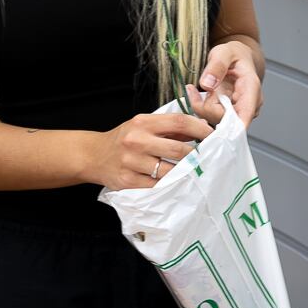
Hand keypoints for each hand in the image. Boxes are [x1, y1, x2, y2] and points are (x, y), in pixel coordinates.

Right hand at [87, 112, 212, 189]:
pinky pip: (157, 186)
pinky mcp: (128, 181)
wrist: (93, 155)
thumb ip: (168, 128)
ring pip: (170, 171)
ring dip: (185, 173)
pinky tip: (176, 184)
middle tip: (208, 159)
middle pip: (178, 149)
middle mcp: (136, 141)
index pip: (179, 121)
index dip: (200, 128)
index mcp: (143, 123)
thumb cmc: (124, 139)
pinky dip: (169, 185)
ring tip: (194, 173)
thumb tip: (200, 130)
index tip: (213, 135)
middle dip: (196, 155)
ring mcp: (132, 162)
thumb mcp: (143, 125)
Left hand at [196, 41, 262, 125]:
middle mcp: (249, 106)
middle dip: (206, 107)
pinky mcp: (229, 116)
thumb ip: (216, 66)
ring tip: (195, 90)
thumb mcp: (224, 52)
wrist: (237, 59)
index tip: (206, 115)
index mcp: (251, 89)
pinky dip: (201, 109)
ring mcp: (240, 113)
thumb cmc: (234, 55)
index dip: (228, 127)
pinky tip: (197, 96)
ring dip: (201, 107)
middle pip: (225, 121)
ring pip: (216, 121)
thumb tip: (207, 84)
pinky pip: (212, 119)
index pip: (244, 117)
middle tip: (193, 90)